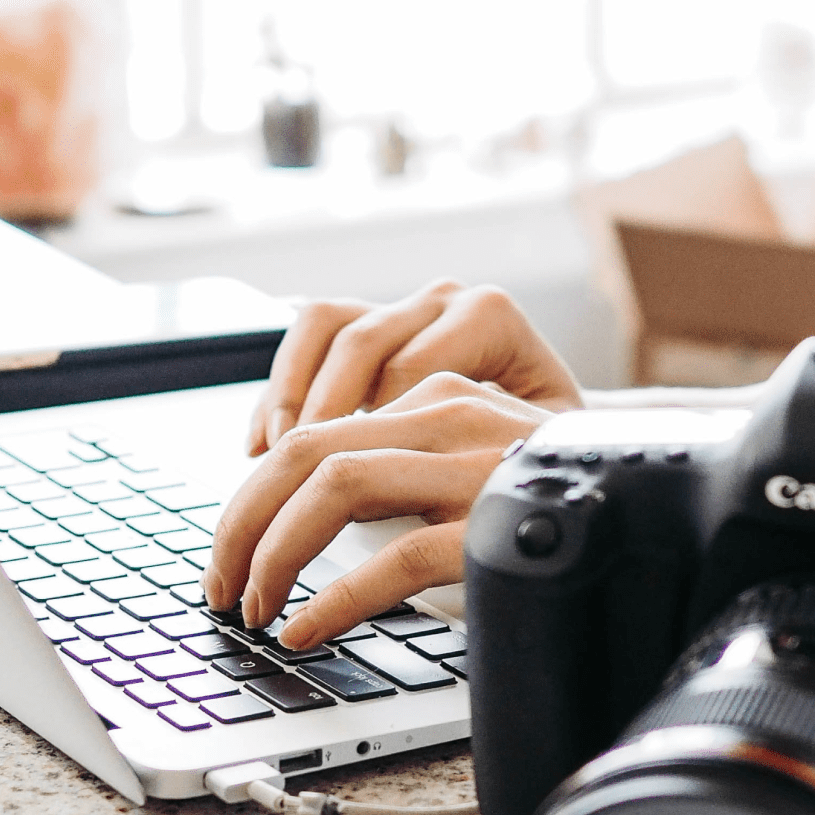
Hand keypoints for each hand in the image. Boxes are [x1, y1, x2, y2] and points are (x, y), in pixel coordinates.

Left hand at [208, 373, 553, 646]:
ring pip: (335, 486)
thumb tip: (310, 534)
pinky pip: (395, 557)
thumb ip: (408, 480)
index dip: (255, 491)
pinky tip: (309, 628)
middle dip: (243, 520)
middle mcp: (454, 416)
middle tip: (220, 584)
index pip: (318, 428)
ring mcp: (477, 466)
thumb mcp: (474, 477)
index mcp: (443, 396)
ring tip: (254, 606)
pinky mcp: (497, 523)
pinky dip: (335, 597)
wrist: (667, 511)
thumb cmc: (566, 508)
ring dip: (275, 552)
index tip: (233, 548)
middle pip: (307, 448)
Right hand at [247, 279, 582, 455]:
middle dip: (316, 420)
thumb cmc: (544, 447)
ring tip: (273, 458)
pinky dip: (281, 388)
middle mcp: (444, 301)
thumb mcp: (533, 454)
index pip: (411, 369)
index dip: (373, 431)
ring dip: (289, 396)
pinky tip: (261, 443)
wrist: (554, 425)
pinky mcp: (371, 323)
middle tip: (292, 486)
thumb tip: (433, 514)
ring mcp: (404, 307)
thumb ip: (488, 463)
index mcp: (491, 320)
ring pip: (324, 326)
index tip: (346, 487)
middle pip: (359, 344)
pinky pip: (310, 334)